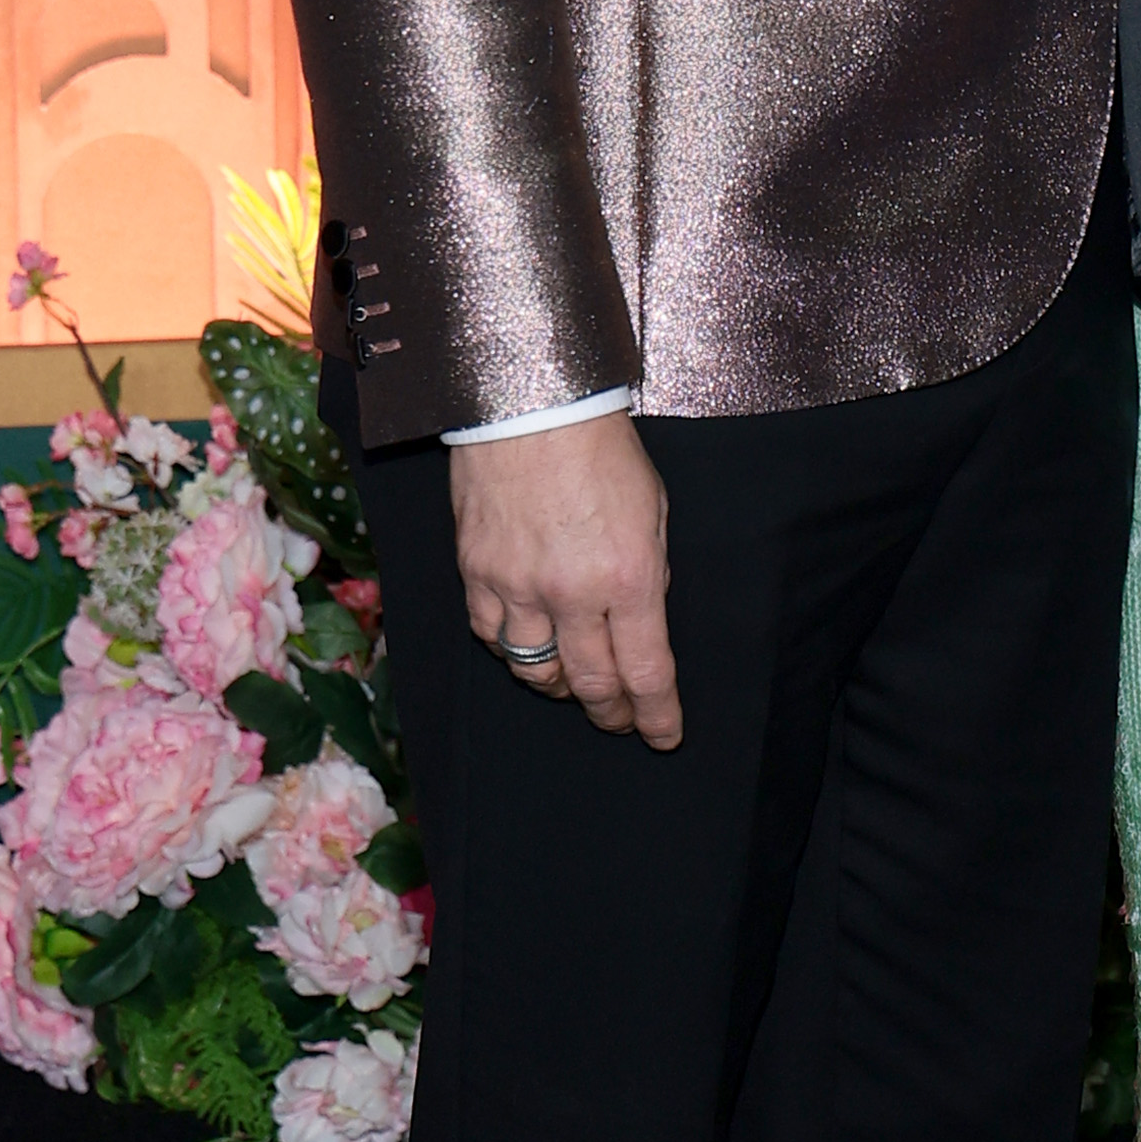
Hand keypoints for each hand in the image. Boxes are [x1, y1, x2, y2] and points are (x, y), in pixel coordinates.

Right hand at [450, 413, 681, 744]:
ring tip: (574, 687)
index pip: (646, 672)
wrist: (532, 406)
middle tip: (621, 721)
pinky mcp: (477, 572)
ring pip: (535, 670)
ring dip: (560, 688)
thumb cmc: (602, 449)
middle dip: (612, 713)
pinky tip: (527, 645)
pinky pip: (492, 635)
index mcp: (629, 578)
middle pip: (591, 684)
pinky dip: (512, 650)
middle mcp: (572, 593)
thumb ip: (647, 573)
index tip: (663, 735)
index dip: (656, 715)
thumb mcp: (653, 512)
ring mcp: (518, 586)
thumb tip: (639, 618)